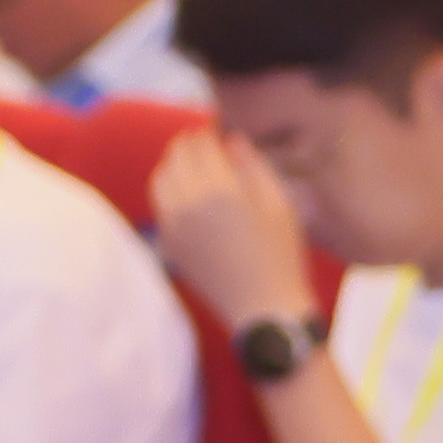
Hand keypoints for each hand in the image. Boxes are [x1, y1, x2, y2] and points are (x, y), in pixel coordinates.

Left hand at [150, 126, 316, 337]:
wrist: (265, 309)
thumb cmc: (282, 258)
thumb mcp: (281, 207)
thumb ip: (254, 167)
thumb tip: (233, 140)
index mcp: (220, 190)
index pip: (201, 144)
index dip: (208, 134)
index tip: (217, 132)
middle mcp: (189, 202)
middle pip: (175, 156)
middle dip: (188, 147)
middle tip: (202, 145)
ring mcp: (173, 223)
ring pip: (160, 179)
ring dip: (174, 167)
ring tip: (192, 169)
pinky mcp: (168, 242)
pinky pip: (161, 206)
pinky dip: (171, 194)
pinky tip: (189, 199)